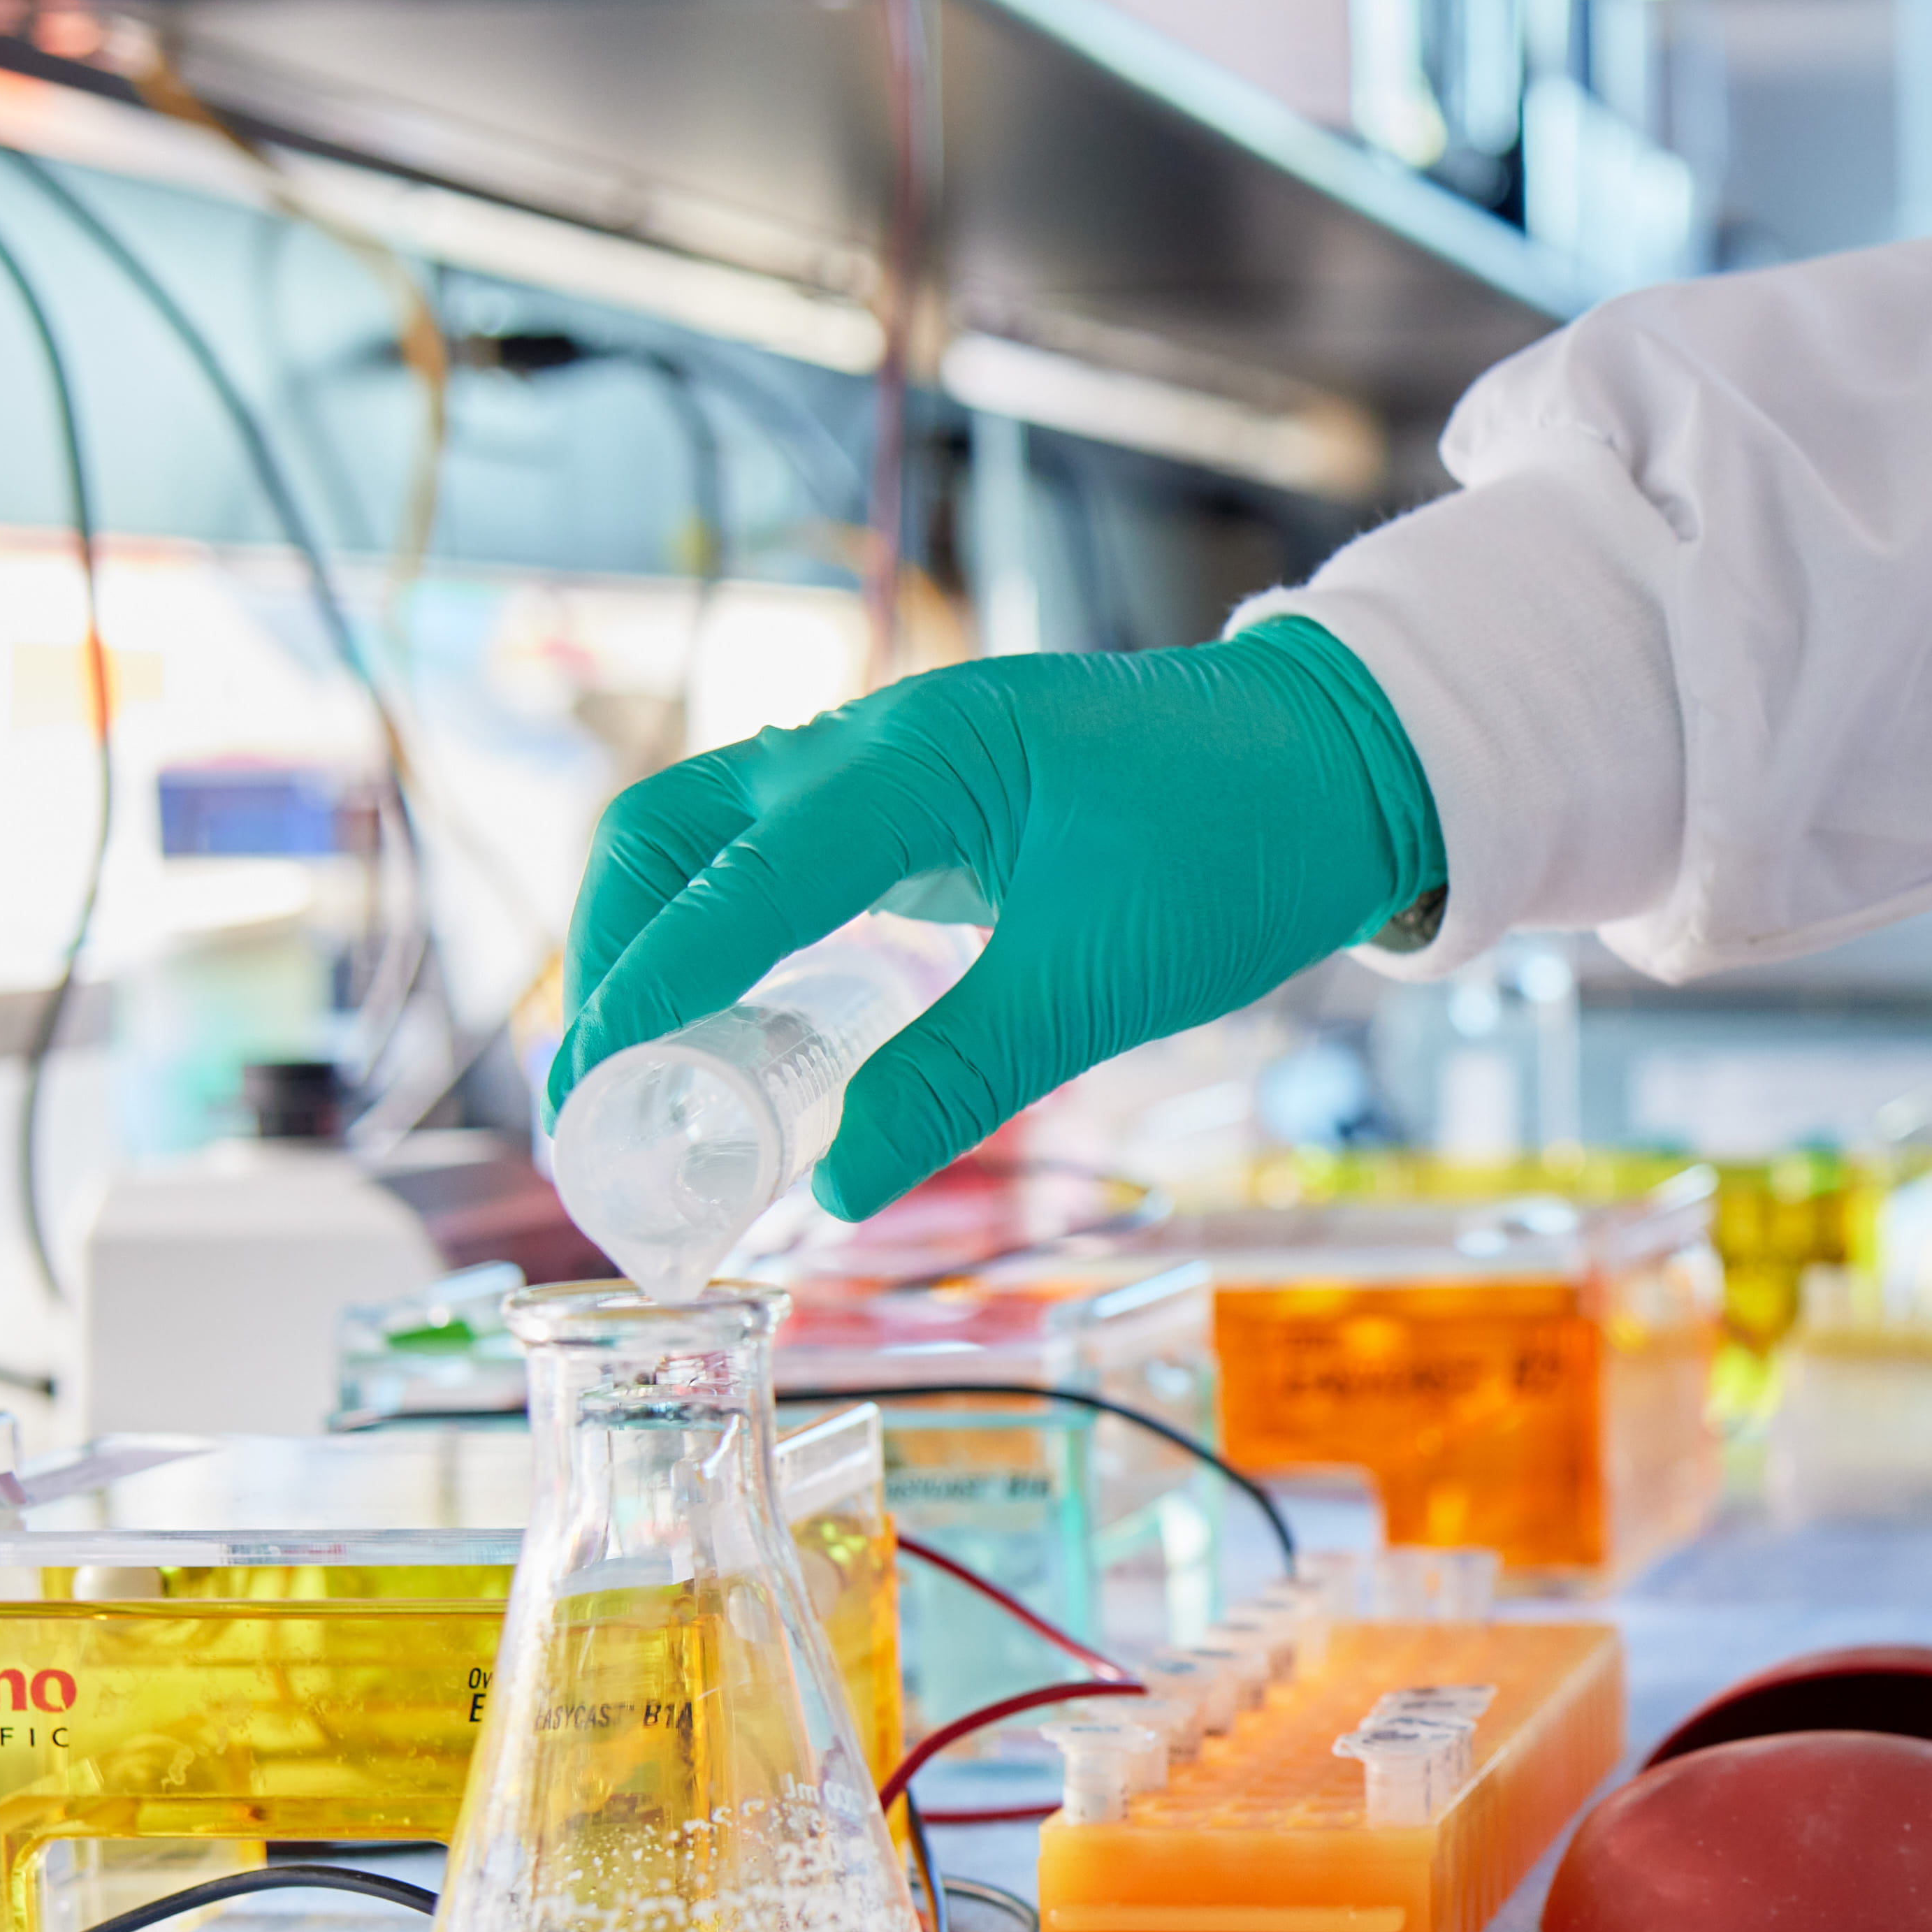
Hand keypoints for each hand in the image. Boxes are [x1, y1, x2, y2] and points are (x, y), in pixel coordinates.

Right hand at [545, 619, 1442, 1218]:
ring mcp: (889, 761)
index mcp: (918, 761)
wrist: (1340, 762)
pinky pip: (781, 858)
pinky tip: (740, 1028)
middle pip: (672, 833)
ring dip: (664, 946)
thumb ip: (955, 1080)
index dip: (651, 986)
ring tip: (647, 1078)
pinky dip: (734, 935)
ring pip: (714, 839)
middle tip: (600, 1094)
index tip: (591, 1087)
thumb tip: (834, 1191)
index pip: (734, 876)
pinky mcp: (917, 801)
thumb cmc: (1237, 849)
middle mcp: (876, 740)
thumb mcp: (1099, 986)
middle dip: (617, 956)